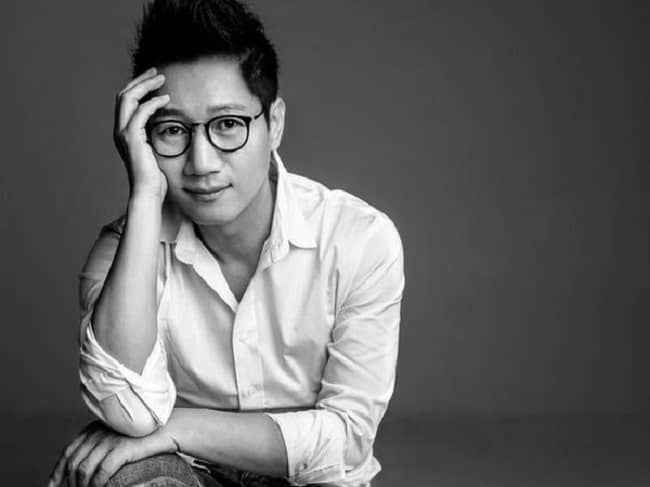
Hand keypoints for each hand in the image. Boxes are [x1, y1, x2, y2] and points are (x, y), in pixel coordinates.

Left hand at [47, 420, 177, 486]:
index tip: (53, 486)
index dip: (58, 472)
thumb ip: (100, 446)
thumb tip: (82, 467)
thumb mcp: (117, 438)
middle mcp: (99, 432)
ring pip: (83, 469)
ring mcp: (110, 439)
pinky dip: (96, 485)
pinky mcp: (122, 448)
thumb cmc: (144, 437)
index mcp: (95, 428)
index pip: (68, 451)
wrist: (169, 429)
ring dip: (81, 486)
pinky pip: (101, 472)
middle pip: (74, 462)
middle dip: (70, 483)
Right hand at [113, 67, 170, 201]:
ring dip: (146, 86)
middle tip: (157, 72)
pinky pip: (140, 113)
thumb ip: (157, 135)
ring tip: (162, 79)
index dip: (138, 87)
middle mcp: (120, 130)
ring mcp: (123, 134)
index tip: (154, 79)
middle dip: (141, 80)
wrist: (149, 192)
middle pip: (124, 95)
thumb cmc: (156, 176)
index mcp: (124, 132)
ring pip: (128, 99)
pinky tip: (166, 99)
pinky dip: (152, 103)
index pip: (126, 101)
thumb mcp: (156, 150)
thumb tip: (170, 124)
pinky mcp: (132, 139)